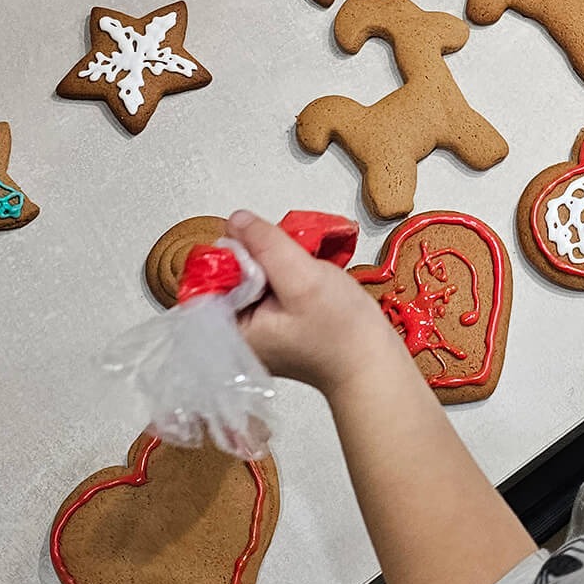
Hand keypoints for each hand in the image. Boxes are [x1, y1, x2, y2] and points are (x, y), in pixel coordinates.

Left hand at [226, 210, 398, 395]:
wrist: (374, 363)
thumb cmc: (342, 333)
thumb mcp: (302, 278)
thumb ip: (265, 245)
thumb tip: (237, 220)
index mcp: (232, 329)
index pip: (209, 277)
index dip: (236, 254)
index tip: (267, 253)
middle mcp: (239, 330)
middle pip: (230, 273)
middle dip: (260, 256)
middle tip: (293, 262)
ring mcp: (258, 326)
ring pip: (252, 274)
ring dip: (277, 261)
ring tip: (304, 269)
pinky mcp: (276, 320)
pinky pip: (270, 284)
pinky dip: (287, 271)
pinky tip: (307, 276)